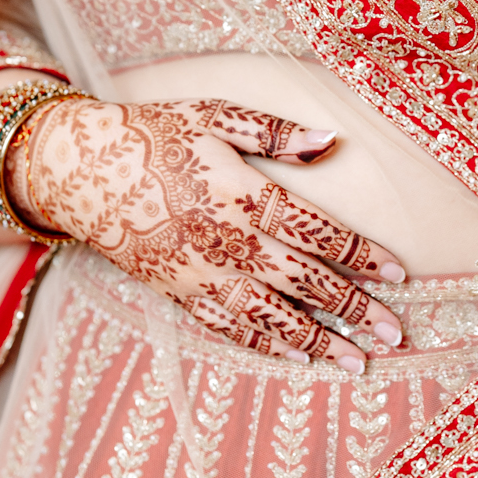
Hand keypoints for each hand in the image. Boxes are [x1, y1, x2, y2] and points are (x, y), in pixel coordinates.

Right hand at [13, 96, 404, 371]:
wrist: (79, 171)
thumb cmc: (152, 133)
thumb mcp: (213, 116)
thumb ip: (273, 133)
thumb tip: (330, 141)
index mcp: (242, 194)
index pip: (317, 231)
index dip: (360, 254)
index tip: (398, 273)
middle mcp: (227, 242)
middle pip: (303, 281)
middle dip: (353, 309)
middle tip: (394, 333)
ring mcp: (202, 274)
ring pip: (271, 315)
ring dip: (318, 340)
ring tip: (358, 361)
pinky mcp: (178, 292)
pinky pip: (228, 327)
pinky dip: (265, 345)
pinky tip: (296, 357)